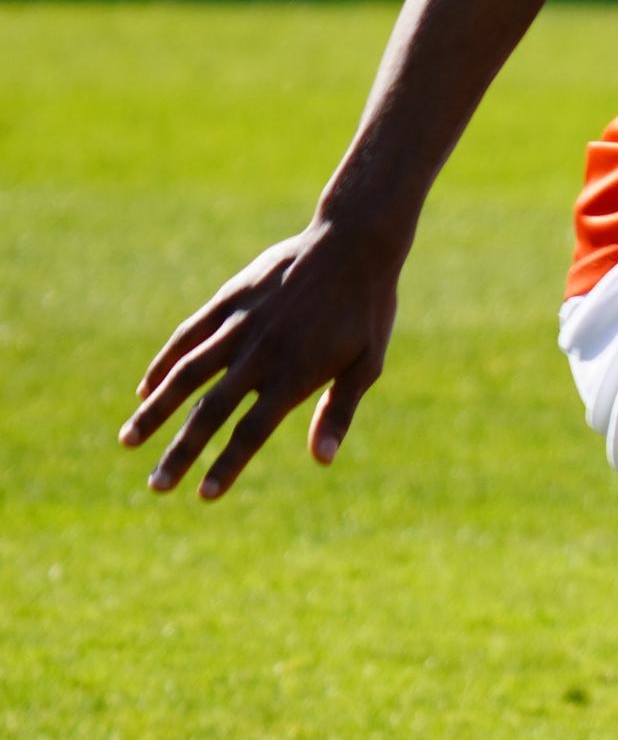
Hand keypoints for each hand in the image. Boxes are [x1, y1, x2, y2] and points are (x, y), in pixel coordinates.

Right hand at [119, 221, 405, 499]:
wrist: (350, 243)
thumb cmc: (366, 311)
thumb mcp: (366, 364)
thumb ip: (338, 411)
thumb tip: (322, 460)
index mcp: (294, 375)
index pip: (252, 431)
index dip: (227, 465)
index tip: (204, 495)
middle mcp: (258, 354)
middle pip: (209, 412)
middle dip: (180, 452)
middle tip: (156, 486)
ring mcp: (237, 325)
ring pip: (184, 375)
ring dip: (154, 411)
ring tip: (128, 441)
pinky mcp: (226, 300)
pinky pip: (186, 337)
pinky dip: (163, 364)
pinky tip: (145, 389)